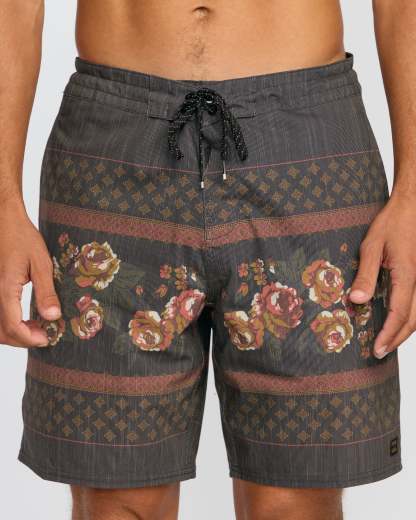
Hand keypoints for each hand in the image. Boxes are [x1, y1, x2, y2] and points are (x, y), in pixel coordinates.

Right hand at [0, 203, 60, 346]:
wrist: (4, 221)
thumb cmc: (22, 237)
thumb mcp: (41, 263)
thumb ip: (46, 292)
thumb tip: (53, 317)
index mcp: (4, 289)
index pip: (12, 326)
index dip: (30, 338)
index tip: (47, 338)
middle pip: (1, 332)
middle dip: (22, 339)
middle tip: (44, 335)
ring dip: (13, 333)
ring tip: (36, 328)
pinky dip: (7, 323)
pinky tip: (23, 319)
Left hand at [350, 190, 415, 358]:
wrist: (412, 207)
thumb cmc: (391, 224)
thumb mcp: (371, 246)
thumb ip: (366, 274)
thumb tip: (357, 301)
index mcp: (407, 276)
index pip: (399, 314)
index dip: (388, 334)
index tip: (376, 349)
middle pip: (414, 320)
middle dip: (397, 339)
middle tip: (380, 353)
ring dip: (405, 331)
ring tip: (388, 342)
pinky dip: (410, 317)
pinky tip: (397, 321)